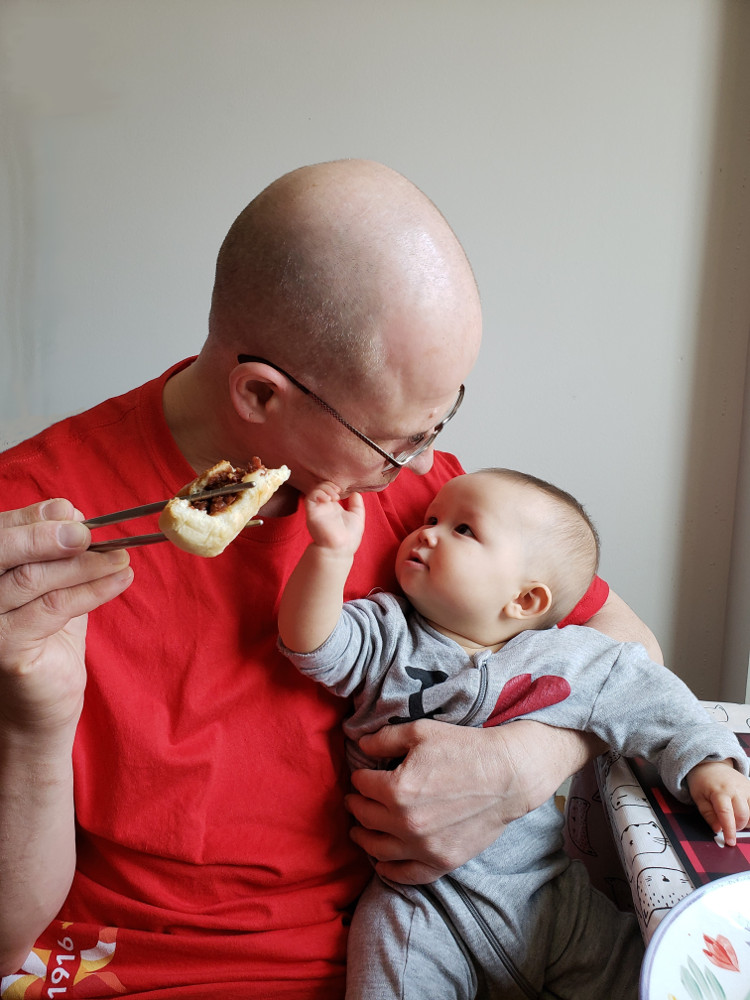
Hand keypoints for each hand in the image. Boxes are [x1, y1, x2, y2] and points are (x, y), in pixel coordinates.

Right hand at [0, 499, 133, 735]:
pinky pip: (54, 607)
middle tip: (89, 532)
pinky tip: (120, 580)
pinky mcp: (6, 648)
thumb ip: (57, 554)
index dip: (33, 518)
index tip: (71, 511)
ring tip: (121, 557)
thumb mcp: (53, 590)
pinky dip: (92, 590)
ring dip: (84, 564)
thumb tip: (69, 510)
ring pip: (33, 578)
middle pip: (3, 551)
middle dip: (49, 534)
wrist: (41, 710)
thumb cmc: (46, 646)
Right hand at [304, 484, 364, 554]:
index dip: (336, 485)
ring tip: (335, 496)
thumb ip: (356, 504)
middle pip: (322, 487)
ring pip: (315, 490)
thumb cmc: (350, 537)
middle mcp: (324, 507)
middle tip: (338, 491)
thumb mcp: (357, 517)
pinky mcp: (312, 512)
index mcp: (334, 507)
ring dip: (325, 488)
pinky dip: (319, 493)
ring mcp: (318, 509)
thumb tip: (355, 492)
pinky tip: (329, 498)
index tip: (344, 490)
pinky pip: (310, 497)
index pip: (330, 490)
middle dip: (330, 484)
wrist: (341, 549)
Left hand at [345, 719, 590, 883]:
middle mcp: (406, 824)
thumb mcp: (421, 732)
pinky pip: (405, 875)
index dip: (359, 777)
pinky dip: (388, 870)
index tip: (362, 775)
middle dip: (356, 806)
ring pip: (377, 849)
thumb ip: (384, 739)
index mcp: (397, 790)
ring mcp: (424, 848)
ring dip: (363, 838)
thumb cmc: (465, 749)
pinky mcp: (442, 862)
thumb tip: (361, 745)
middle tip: (354, 800)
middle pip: (365, 817)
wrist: (508, 776)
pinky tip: (381, 863)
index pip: (362, 785)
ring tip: (358, 830)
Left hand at [687, 760, 749, 846]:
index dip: (729, 830)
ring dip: (745, 821)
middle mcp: (736, 789)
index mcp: (720, 791)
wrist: (711, 764)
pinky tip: (742, 813)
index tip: (730, 841)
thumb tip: (718, 829)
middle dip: (737, 826)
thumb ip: (708, 815)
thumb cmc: (703, 782)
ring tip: (734, 817)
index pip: (726, 814)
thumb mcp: (698, 798)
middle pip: (742, 816)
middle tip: (728, 827)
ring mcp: (746, 788)